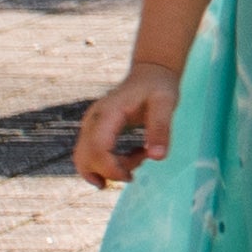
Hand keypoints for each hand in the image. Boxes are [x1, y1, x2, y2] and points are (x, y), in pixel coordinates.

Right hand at [73, 66, 177, 190]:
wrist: (150, 74)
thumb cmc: (158, 87)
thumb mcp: (166, 104)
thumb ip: (161, 129)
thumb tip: (157, 157)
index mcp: (107, 113)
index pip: (97, 149)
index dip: (111, 169)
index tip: (131, 176)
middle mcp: (92, 120)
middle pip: (86, 158)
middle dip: (111, 171)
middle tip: (140, 163)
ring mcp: (90, 126)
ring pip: (85, 160)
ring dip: (108, 169)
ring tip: (137, 158)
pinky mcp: (93, 132)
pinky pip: (91, 156)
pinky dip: (107, 165)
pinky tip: (131, 157)